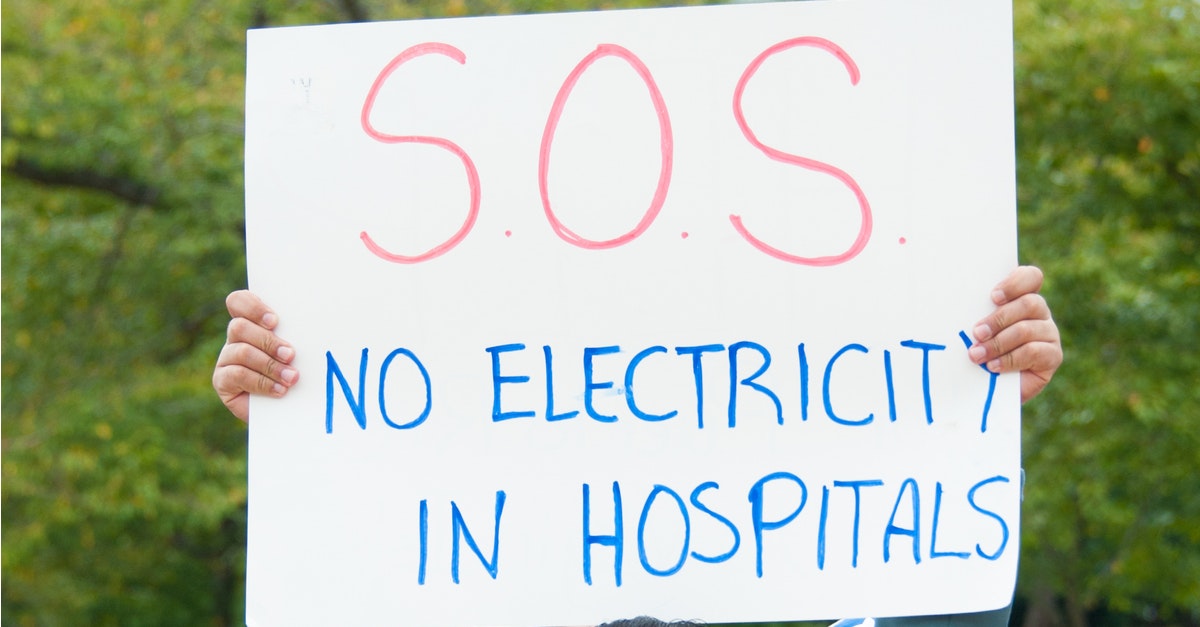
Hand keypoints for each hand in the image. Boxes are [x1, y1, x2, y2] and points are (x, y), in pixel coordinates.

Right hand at [212, 290, 297, 420]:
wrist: (292, 407)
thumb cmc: (301, 372)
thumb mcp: (303, 350)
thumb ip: (300, 334)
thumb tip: (319, 323)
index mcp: (253, 321)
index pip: (239, 302)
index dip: (252, 307)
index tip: (275, 321)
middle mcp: (236, 337)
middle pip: (240, 327)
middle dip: (268, 341)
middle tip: (291, 355)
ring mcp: (227, 358)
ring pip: (241, 352)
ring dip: (269, 365)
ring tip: (291, 378)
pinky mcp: (222, 381)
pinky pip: (236, 375)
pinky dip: (261, 382)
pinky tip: (279, 390)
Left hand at [968, 266, 1062, 402]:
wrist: (984, 386)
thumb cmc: (975, 348)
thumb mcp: (971, 328)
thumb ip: (971, 312)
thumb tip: (950, 300)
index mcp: (1021, 296)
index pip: (1030, 277)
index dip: (1015, 283)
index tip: (993, 297)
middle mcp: (1038, 312)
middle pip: (1029, 303)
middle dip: (999, 319)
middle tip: (977, 333)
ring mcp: (1048, 333)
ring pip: (1027, 329)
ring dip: (998, 343)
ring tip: (977, 355)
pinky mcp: (1052, 356)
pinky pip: (1034, 352)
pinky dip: (1009, 359)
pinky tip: (992, 366)